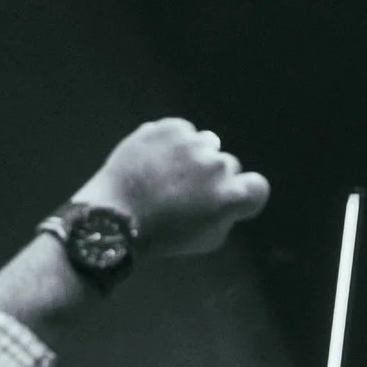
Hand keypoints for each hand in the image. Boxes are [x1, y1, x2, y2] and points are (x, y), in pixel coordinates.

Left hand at [76, 118, 269, 256]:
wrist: (109, 219)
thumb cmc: (159, 236)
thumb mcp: (207, 239)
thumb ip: (228, 214)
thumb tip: (230, 197)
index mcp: (229, 195)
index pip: (258, 187)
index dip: (245, 194)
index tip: (228, 201)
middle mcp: (216, 164)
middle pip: (227, 165)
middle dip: (211, 177)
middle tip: (184, 192)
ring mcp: (191, 142)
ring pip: (205, 144)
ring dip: (193, 157)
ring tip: (165, 174)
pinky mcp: (168, 127)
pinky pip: (181, 131)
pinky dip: (171, 143)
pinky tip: (154, 160)